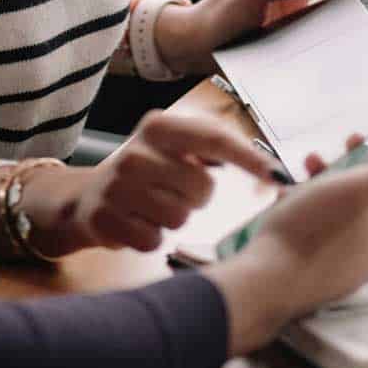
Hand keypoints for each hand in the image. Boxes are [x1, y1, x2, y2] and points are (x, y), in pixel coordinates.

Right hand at [47, 111, 281, 253]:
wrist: (89, 197)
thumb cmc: (149, 171)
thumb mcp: (175, 146)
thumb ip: (218, 148)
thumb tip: (273, 170)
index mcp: (158, 126)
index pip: (214, 139)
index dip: (249, 158)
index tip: (278, 175)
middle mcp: (135, 151)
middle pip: (202, 187)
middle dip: (198, 197)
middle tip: (176, 192)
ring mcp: (116, 186)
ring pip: (179, 218)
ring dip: (175, 220)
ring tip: (155, 208)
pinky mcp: (104, 219)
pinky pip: (154, 241)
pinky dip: (153, 239)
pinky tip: (139, 224)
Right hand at [207, 132, 367, 354]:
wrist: (268, 280)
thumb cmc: (314, 231)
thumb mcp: (361, 186)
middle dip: (366, 162)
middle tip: (349, 143)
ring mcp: (353, 261)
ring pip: (353, 209)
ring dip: (334, 180)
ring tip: (311, 166)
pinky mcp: (326, 267)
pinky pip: (328, 228)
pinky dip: (314, 205)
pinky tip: (292, 196)